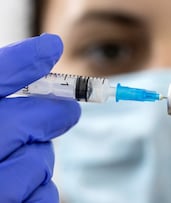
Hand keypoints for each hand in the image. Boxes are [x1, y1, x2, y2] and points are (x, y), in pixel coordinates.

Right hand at [0, 34, 79, 201]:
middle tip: (69, 112)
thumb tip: (47, 52)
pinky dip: (41, 188)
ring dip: (38, 158)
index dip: (20, 63)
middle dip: (55, 114)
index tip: (50, 47)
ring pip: (38, 161)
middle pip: (24, 121)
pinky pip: (45, 194)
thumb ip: (2, 93)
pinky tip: (20, 189)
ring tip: (15, 164)